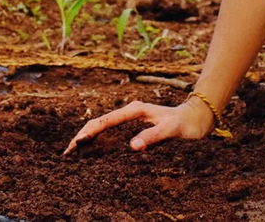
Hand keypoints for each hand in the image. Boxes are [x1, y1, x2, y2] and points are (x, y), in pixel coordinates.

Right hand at [63, 96, 213, 153]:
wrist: (197, 117)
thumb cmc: (185, 123)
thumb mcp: (171, 130)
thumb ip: (153, 137)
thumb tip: (132, 146)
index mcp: (135, 110)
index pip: (105, 121)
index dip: (89, 133)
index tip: (76, 145)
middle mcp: (131, 112)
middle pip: (100, 123)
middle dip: (82, 136)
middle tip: (66, 154)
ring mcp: (132, 119)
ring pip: (104, 127)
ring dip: (88, 138)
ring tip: (73, 154)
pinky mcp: (135, 126)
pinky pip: (112, 133)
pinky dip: (99, 141)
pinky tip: (93, 152)